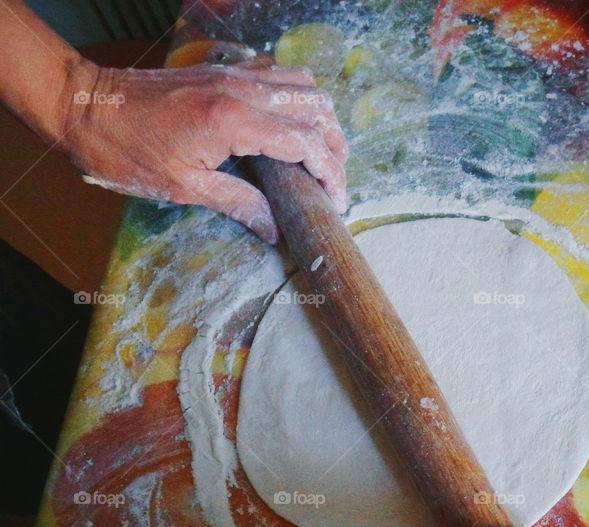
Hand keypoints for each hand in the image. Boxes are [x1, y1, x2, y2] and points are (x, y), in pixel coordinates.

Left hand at [59, 60, 347, 243]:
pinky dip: (296, 94)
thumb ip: (238, 203)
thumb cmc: (127, 150)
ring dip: (321, 115)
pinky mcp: (223, 70)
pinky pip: (276, 71)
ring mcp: (233, 74)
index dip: (329, 172)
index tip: (336, 199)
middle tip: (335, 177)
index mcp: (233, 121)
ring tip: (324, 148)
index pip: (304, 142)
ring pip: (301, 82)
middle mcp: (241, 90)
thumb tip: (273, 228)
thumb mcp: (183, 187)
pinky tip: (291, 119)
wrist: (85, 104)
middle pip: (314, 107)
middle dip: (335, 144)